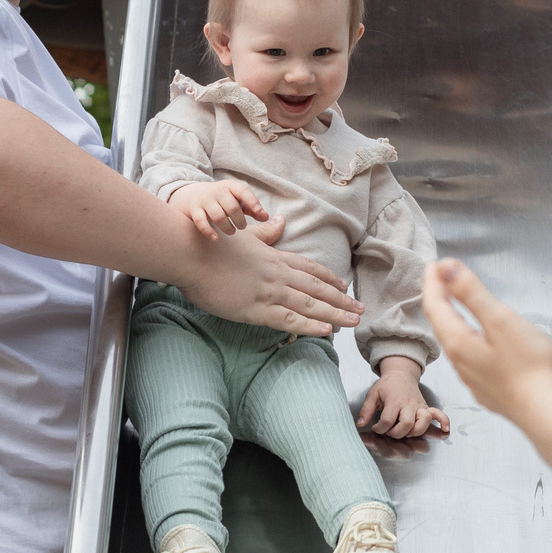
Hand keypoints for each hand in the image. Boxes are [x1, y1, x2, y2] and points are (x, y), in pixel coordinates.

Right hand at [170, 179, 268, 238]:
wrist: (199, 195)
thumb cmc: (227, 200)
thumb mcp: (240, 201)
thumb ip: (253, 209)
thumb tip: (266, 217)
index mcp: (231, 186)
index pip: (243, 191)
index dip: (253, 202)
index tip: (260, 213)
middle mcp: (218, 191)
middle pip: (232, 207)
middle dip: (240, 220)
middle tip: (242, 227)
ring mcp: (205, 200)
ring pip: (218, 216)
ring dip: (227, 227)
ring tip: (232, 231)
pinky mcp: (195, 210)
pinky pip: (200, 221)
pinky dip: (208, 231)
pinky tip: (215, 238)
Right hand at [177, 212, 360, 335]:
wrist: (190, 252)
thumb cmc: (211, 245)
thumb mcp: (244, 236)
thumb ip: (264, 234)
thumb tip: (280, 221)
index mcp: (273, 257)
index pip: (309, 269)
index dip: (330, 279)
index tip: (345, 286)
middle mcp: (277, 274)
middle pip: (317, 288)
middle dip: (341, 299)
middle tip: (361, 308)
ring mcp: (268, 291)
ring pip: (310, 304)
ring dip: (335, 313)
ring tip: (354, 321)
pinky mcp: (255, 309)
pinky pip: (289, 319)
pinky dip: (310, 325)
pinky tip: (327, 331)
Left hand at [358, 357, 450, 440]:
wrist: (401, 374)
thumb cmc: (387, 386)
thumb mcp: (373, 394)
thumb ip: (366, 409)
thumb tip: (360, 424)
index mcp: (394, 400)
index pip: (387, 420)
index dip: (379, 428)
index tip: (375, 428)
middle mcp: (409, 404)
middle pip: (407, 424)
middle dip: (396, 433)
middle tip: (390, 430)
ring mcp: (419, 406)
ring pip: (422, 423)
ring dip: (414, 432)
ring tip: (405, 430)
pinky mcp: (426, 408)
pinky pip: (439, 414)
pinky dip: (443, 421)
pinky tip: (445, 430)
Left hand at [420, 259, 551, 427]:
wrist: (550, 417)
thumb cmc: (531, 369)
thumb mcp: (501, 321)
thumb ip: (473, 294)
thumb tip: (448, 268)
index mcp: (459, 343)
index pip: (436, 307)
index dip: (433, 282)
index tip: (434, 264)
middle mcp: (462, 364)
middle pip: (443, 325)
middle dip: (440, 299)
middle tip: (441, 279)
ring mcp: (477, 380)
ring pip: (456, 344)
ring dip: (453, 320)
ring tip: (457, 306)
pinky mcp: (493, 391)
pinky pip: (471, 359)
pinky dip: (469, 339)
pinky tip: (481, 341)